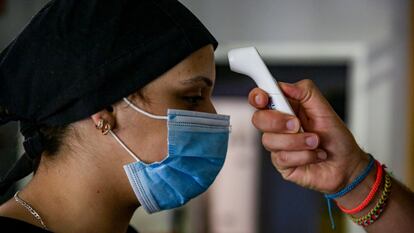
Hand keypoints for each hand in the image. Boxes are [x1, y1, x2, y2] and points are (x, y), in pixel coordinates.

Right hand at [248, 79, 369, 192]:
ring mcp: (278, 146)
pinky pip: (283, 158)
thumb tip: (285, 86)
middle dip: (277, 121)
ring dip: (298, 141)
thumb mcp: (325, 109)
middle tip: (297, 124)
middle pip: (258, 119)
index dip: (257, 96)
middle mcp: (277, 127)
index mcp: (285, 108)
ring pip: (270, 140)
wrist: (347, 165)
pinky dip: (304, 155)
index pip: (260, 99)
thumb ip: (306, 92)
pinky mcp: (281, 164)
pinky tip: (315, 155)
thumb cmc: (336, 138)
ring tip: (316, 142)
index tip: (264, 98)